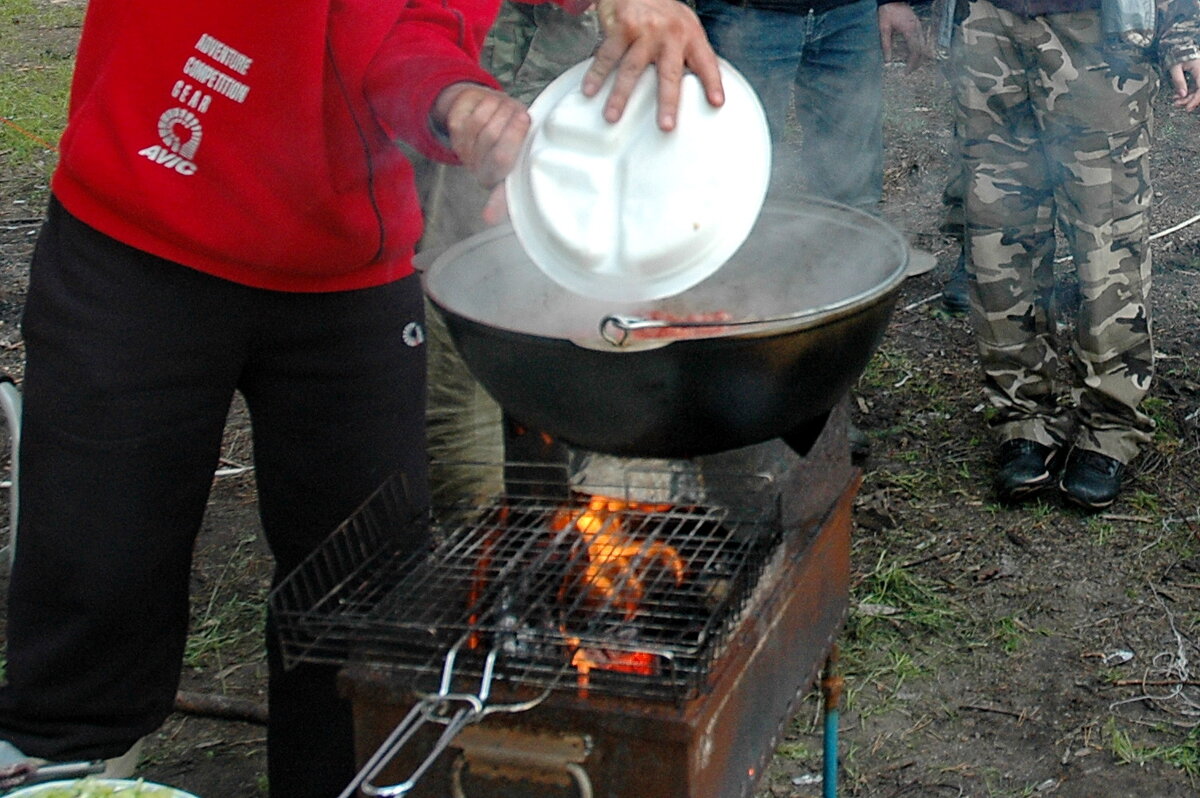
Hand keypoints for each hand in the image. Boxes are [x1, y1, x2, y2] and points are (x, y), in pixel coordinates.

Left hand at [433, 82, 529, 190]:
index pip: (502, 159)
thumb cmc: (509, 137)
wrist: (484, 122)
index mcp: (496, 177)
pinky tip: (493, 103)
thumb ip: (526, 148)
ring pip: (480, 119)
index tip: (524, 117)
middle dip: (508, 116)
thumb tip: (538, 141)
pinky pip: (471, 110)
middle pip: (491, 135)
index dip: (513, 135)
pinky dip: (486, 101)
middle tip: (518, 110)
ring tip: (507, 105)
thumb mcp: (524, 148)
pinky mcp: (455, 127)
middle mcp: (476, 167)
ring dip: (498, 107)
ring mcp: (462, 147)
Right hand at [582, 0, 724, 130]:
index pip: (706, 62)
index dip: (712, 82)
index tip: (716, 103)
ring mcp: (645, 30)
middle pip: (669, 74)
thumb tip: (701, 89)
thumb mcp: (684, 28)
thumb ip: (690, 54)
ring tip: (612, 117)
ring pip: (632, 69)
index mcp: (691, 36)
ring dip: (620, 96)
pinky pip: (608, 55)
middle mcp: (670, 34)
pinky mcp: (623, 26)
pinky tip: (590, 90)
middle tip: (665, 126)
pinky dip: (597, 74)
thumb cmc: (662, 13)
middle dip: (668, 102)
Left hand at [878, 2, 930, 72]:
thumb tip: (887, 61)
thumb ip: (886, 45)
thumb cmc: (887, 12)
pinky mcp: (918, 26)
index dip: (912, 63)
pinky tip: (912, 56)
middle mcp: (917, 29)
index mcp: (909, 30)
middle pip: (922, 50)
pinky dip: (919, 50)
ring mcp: (919, 27)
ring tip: (910, 66)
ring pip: (924, 46)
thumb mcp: (883, 29)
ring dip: (919, 57)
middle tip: (908, 72)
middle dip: (917, 63)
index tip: (906, 72)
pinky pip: (921, 41)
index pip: (915, 51)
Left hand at [1170, 58, 1199, 110]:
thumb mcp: (1174, 67)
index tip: (1188, 107)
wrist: (1180, 46)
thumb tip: (1182, 94)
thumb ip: (1178, 81)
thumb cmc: (1177, 55)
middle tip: (1176, 104)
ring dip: (1187, 97)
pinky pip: (1195, 88)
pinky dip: (1187, 93)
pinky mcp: (1198, 77)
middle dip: (1189, 100)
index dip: (1196, 99)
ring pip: (1198, 90)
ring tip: (1175, 100)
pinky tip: (1177, 96)